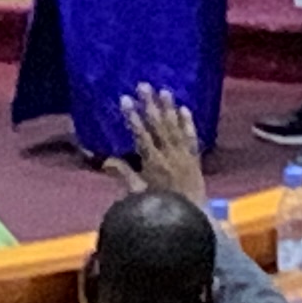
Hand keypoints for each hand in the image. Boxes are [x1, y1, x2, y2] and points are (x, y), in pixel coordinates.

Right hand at [103, 83, 207, 197]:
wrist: (191, 217)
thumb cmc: (161, 206)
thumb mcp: (138, 193)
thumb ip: (124, 174)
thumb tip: (106, 160)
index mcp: (153, 163)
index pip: (141, 135)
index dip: (132, 117)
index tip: (125, 99)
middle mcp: (169, 155)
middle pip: (158, 125)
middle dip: (149, 104)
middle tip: (143, 85)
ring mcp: (184, 155)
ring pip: (175, 127)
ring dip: (169, 108)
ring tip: (163, 90)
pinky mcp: (195, 158)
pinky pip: (192, 137)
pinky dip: (189, 123)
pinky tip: (185, 109)